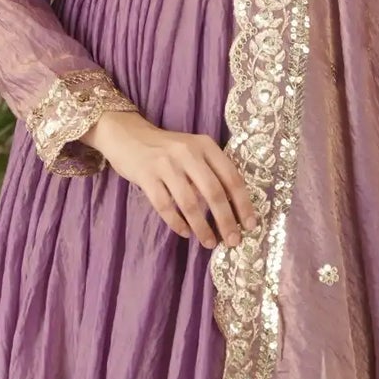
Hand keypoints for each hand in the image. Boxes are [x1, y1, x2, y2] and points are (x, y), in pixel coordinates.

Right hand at [86, 109, 259, 249]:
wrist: (128, 136)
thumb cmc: (167, 149)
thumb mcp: (194, 150)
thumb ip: (212, 171)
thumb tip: (234, 208)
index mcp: (206, 145)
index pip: (231, 177)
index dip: (243, 204)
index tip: (250, 225)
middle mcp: (188, 152)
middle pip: (214, 192)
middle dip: (226, 221)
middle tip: (233, 241)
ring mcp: (165, 164)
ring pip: (190, 203)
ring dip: (202, 227)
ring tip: (210, 243)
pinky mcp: (146, 176)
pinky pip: (165, 206)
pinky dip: (177, 223)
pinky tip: (185, 233)